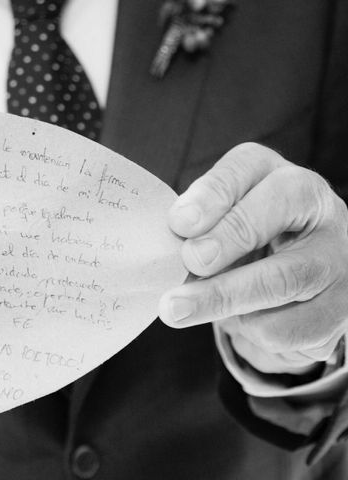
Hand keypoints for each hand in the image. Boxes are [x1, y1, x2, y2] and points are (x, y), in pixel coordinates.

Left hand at [159, 143, 347, 374]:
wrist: (295, 293)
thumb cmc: (244, 249)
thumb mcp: (219, 227)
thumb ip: (198, 231)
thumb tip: (173, 252)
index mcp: (277, 176)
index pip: (248, 166)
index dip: (212, 194)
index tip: (180, 223)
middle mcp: (317, 207)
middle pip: (273, 214)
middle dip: (224, 241)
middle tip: (189, 262)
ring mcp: (337, 256)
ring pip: (281, 279)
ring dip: (221, 299)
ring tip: (180, 309)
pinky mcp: (340, 307)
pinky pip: (287, 326)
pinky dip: (250, 329)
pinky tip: (241, 319)